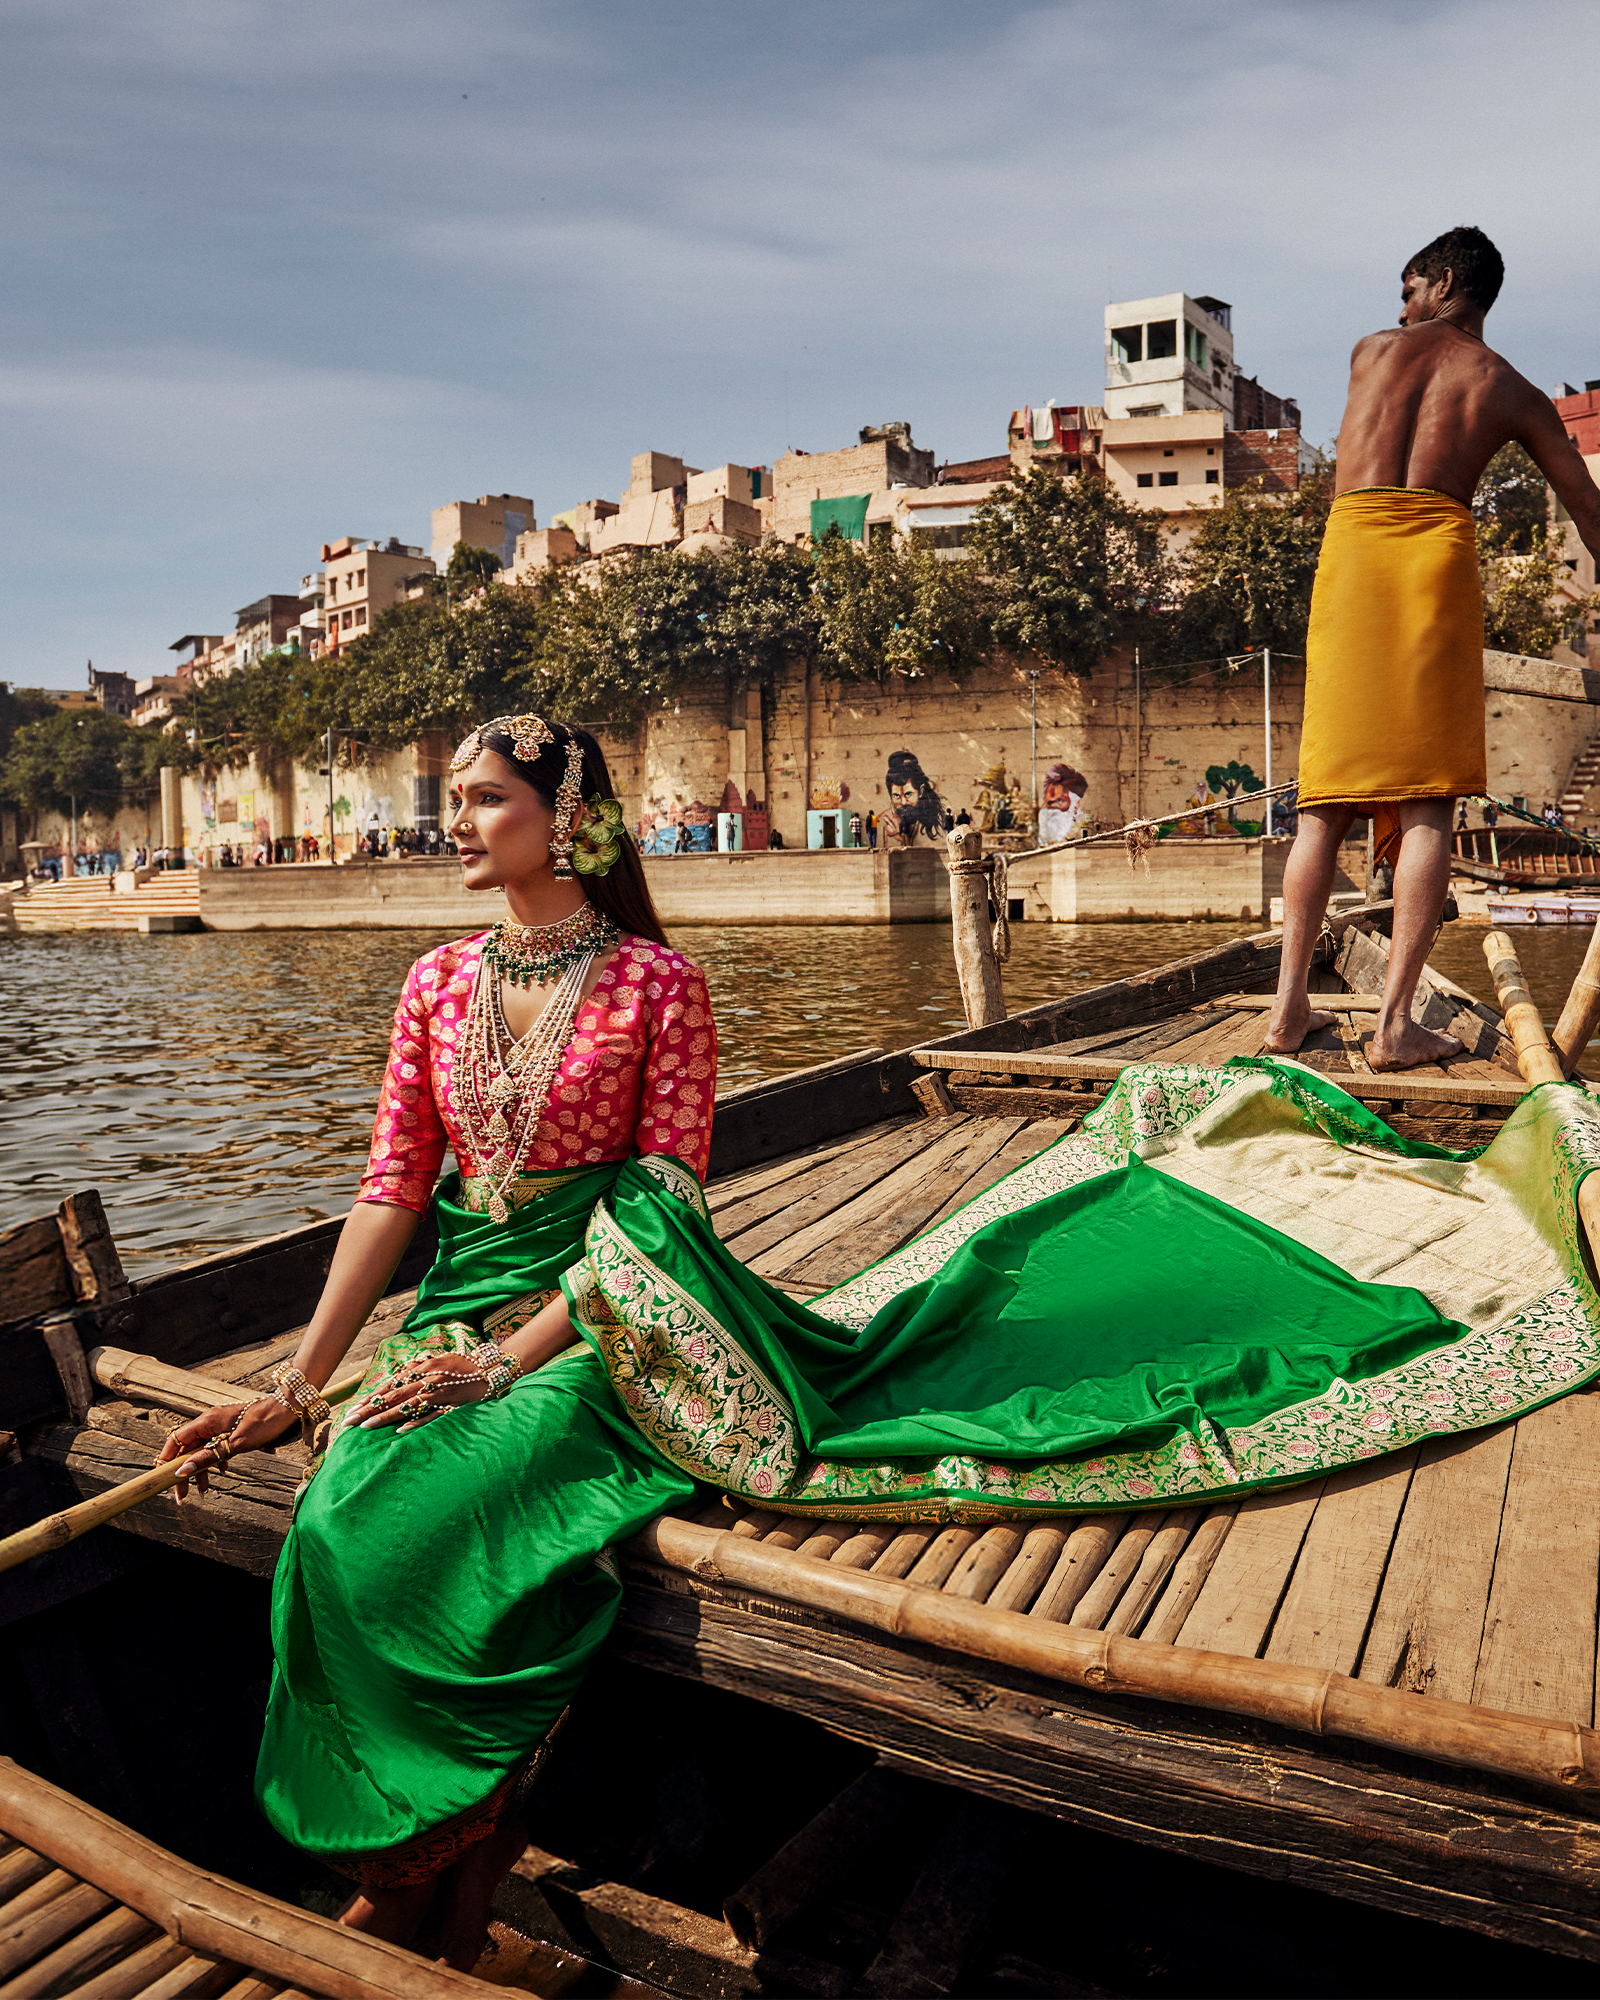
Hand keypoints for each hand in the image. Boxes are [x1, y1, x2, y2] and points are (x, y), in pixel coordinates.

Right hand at [158, 1396, 298, 1498]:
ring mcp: (219, 1424)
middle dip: (184, 1471)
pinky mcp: (228, 1429)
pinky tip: (222, 1470)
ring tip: (204, 1489)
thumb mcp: (234, 1445)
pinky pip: (214, 1446)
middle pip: (187, 1448)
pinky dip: (214, 1460)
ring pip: (201, 1449)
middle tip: (182, 1495)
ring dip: (200, 1469)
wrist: (286, 1408)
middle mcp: (209, 1421)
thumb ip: (208, 1457)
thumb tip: (182, 1471)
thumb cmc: (263, 1424)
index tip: (163, 1478)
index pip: (175, 1440)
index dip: (166, 1459)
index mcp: (206, 1422)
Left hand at [349, 1354, 494, 1432]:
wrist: (491, 1370)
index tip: (353, 1409)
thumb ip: (416, 1369)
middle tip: (350, 1421)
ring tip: (367, 1427)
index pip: (391, 1385)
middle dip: (370, 1409)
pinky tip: (401, 1430)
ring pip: (408, 1406)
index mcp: (423, 1367)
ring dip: (386, 1417)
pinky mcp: (452, 1406)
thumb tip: (394, 1378)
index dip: (371, 1397)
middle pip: (394, 1396)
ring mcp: (440, 1393)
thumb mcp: (437, 1361)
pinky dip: (416, 1422)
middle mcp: (429, 1379)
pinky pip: (432, 1416)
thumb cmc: (461, 1366)